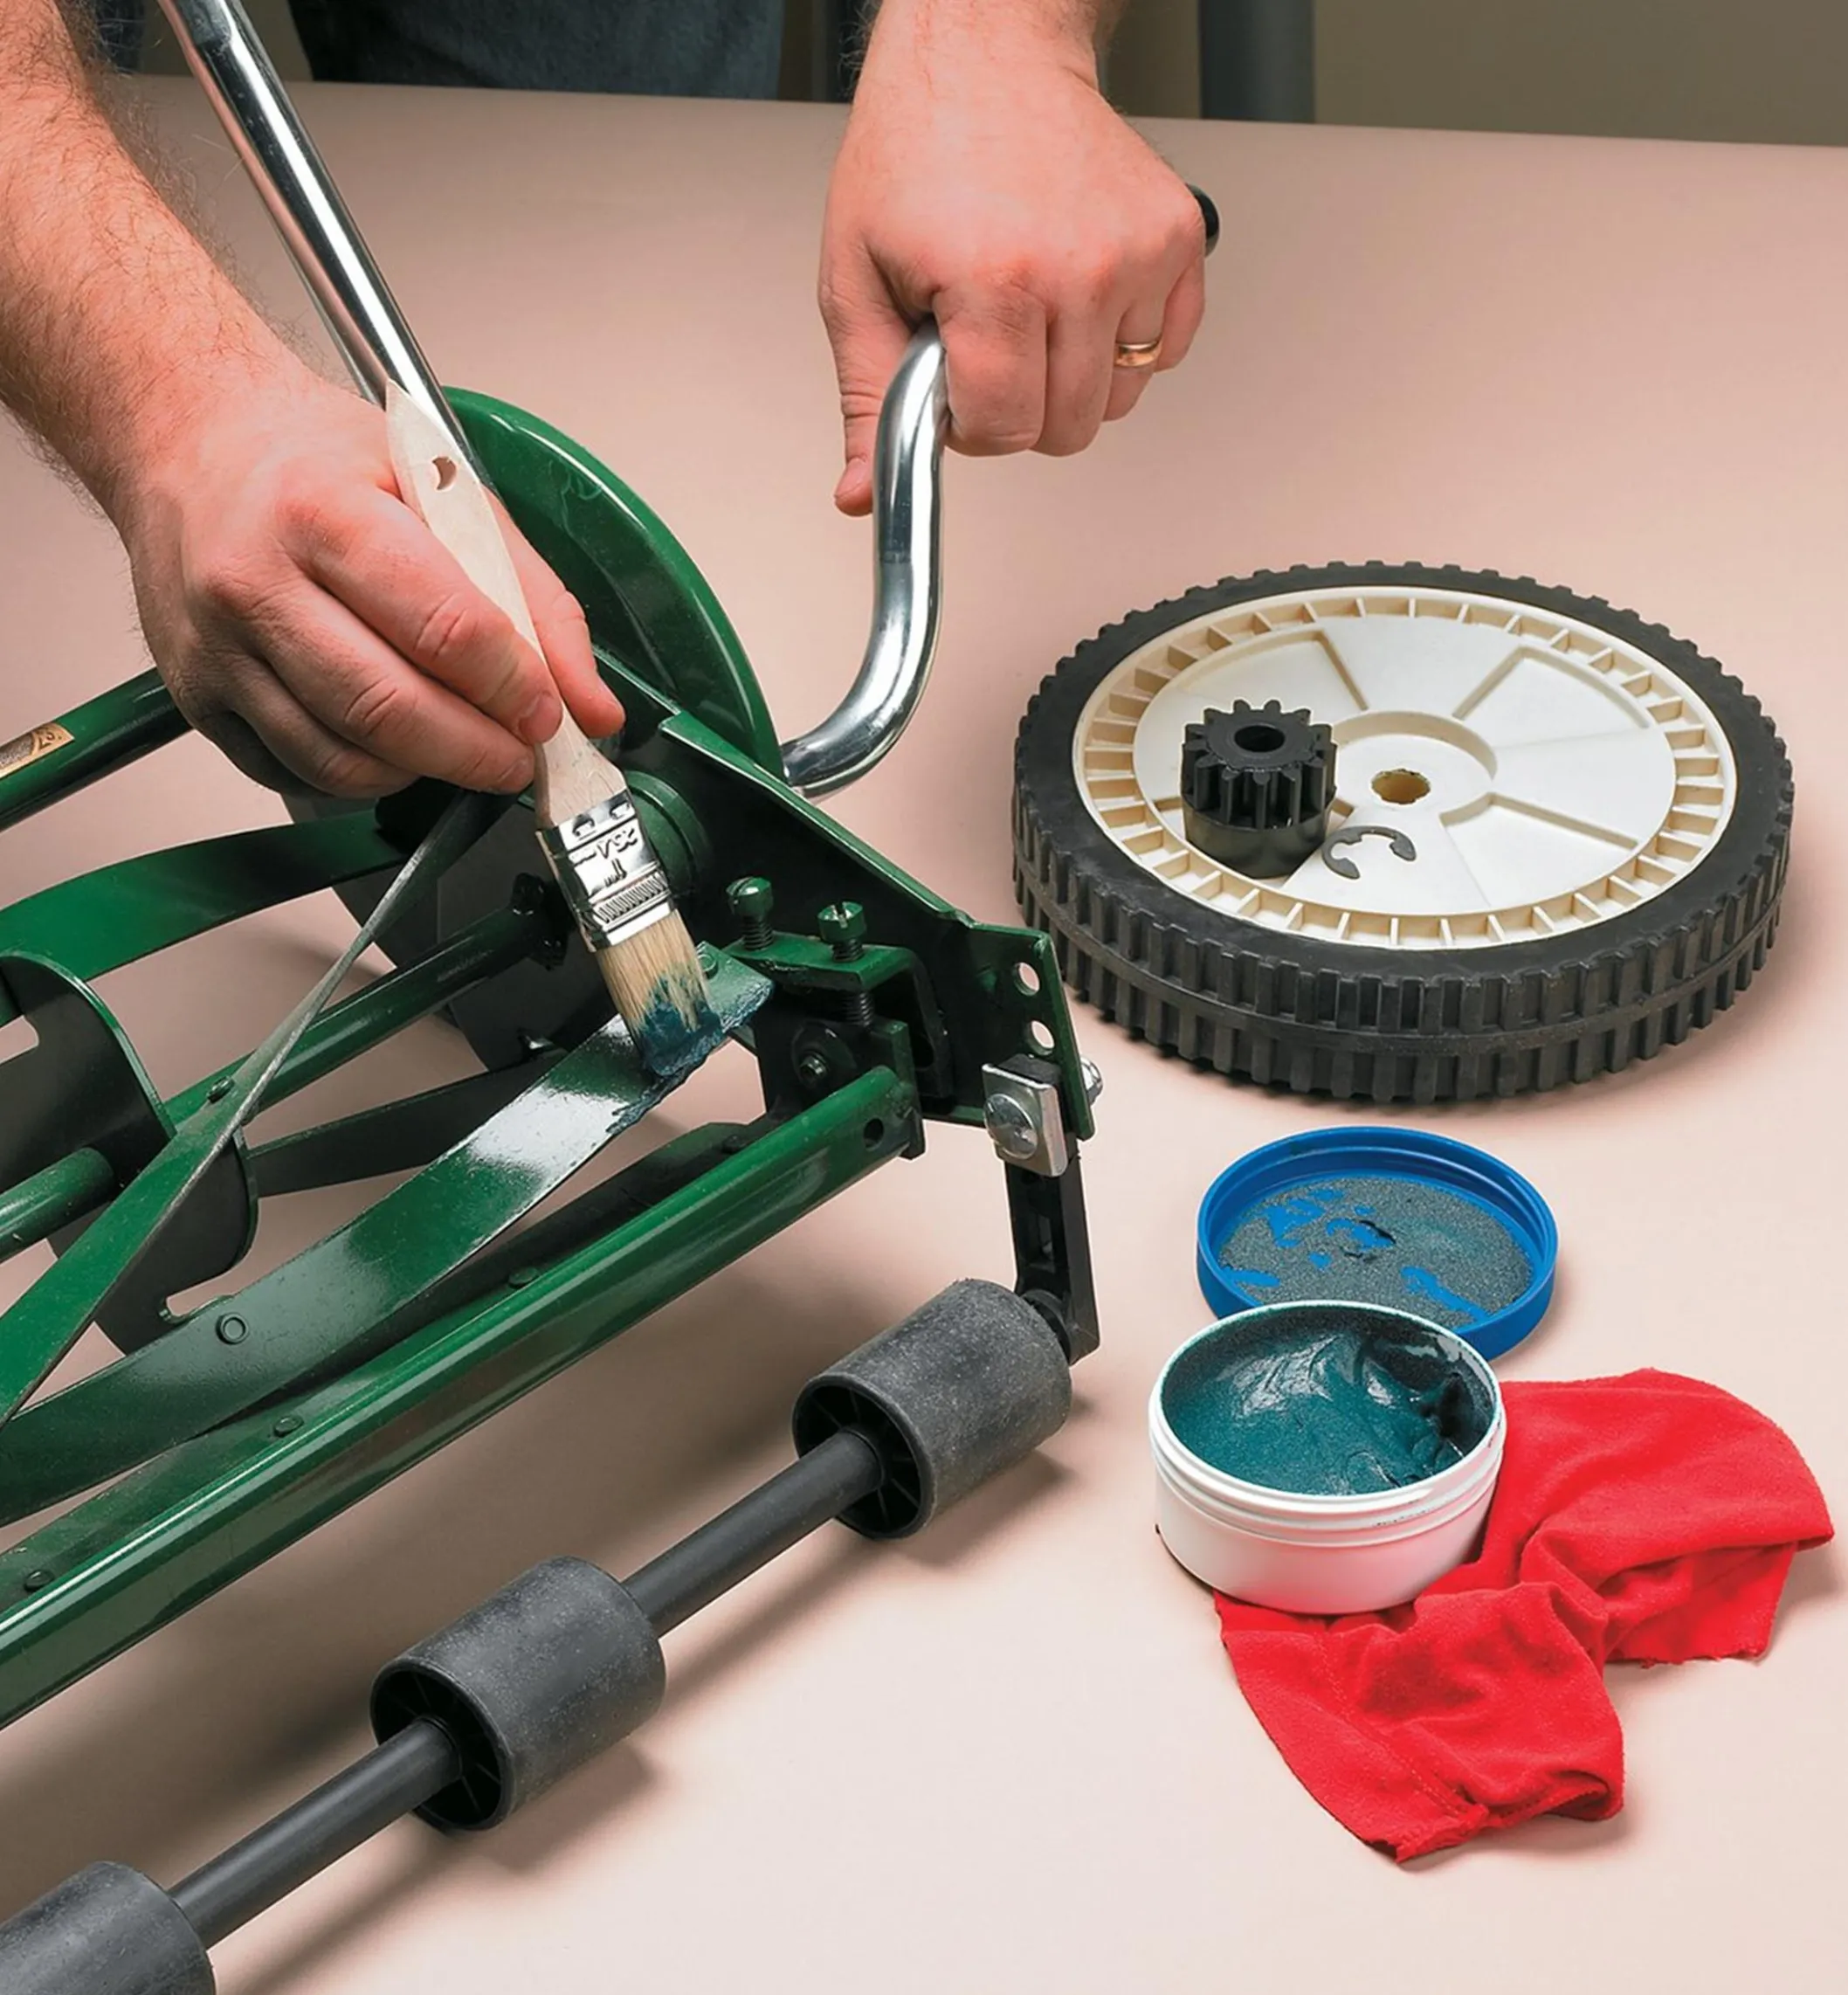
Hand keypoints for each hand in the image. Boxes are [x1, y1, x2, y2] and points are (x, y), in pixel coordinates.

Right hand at [112, 355, 622, 797]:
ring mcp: (218, 649)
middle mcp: (257, 583)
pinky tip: (392, 747)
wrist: (192, 439)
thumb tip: (593, 710)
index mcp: (325, 512)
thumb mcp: (447, 490)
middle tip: (517, 756)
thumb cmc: (319, 459)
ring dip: (423, 773)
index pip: (445, 628)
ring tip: (459, 747)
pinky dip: (361, 779)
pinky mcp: (199, 698)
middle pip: (388, 709)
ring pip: (339, 759)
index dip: (513, 687)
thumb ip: (536, 599)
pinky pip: (293, 773)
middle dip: (477, 752)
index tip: (546, 712)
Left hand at [818, 0, 1206, 515]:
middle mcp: (1081, 268)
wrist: (987, 51)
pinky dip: (1123, 344)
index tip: (952, 380)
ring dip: (1070, 377)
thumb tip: (864, 494)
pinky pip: (1164, 352)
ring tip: (1029, 306)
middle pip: (1067, 429)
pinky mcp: (1180, 238)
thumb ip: (867, 397)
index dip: (968, 425)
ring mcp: (1140, 253)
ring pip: (1117, 400)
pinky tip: (1078, 293)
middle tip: (986, 339)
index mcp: (996, 281)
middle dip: (1019, 407)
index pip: (1004, 431)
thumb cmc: (916, 150)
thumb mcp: (855, 279)